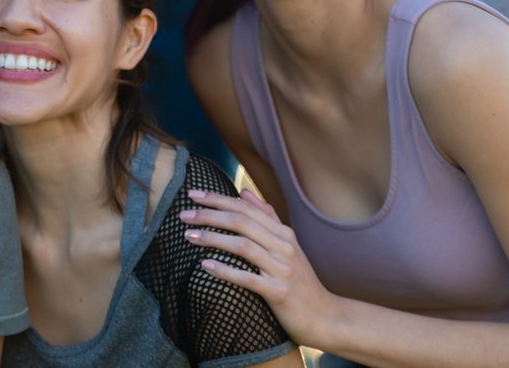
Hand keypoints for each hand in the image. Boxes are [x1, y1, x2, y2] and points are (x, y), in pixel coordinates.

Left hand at [180, 188, 338, 344]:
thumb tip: (243, 191)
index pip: (245, 207)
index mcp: (283, 233)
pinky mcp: (279, 293)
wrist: (325, 318)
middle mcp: (284, 246)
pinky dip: (225, 270)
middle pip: (241, 221)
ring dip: (212, 238)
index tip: (192, 193)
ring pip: (242, 246)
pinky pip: (247, 278)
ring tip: (188, 236)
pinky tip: (205, 265)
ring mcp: (282, 269)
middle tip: (183, 214)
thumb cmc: (300, 280)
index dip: (217, 198)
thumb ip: (267, 217)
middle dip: (209, 215)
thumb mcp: (288, 245)